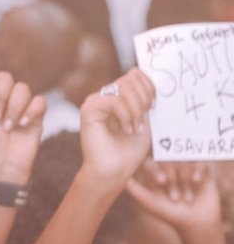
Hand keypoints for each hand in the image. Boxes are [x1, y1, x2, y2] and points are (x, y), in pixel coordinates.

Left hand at [0, 61, 46, 182]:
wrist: (0, 164)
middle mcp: (6, 94)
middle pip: (6, 78)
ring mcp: (22, 102)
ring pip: (23, 89)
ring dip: (13, 108)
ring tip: (6, 128)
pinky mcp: (37, 113)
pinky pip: (39, 101)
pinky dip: (30, 111)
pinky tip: (22, 125)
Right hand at [78, 69, 154, 192]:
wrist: (114, 171)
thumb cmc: (129, 151)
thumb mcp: (144, 119)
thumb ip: (144, 99)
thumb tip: (141, 72)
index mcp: (117, 97)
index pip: (135, 76)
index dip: (150, 86)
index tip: (155, 107)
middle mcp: (104, 96)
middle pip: (130, 78)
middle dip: (145, 97)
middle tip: (145, 119)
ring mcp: (95, 101)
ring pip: (123, 87)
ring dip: (137, 109)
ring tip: (136, 128)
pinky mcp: (88, 109)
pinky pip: (114, 100)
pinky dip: (126, 115)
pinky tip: (127, 129)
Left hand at [127, 161, 220, 232]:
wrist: (196, 222)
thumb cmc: (169, 214)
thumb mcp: (151, 203)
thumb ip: (136, 191)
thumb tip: (123, 180)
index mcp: (154, 172)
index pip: (150, 161)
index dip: (156, 169)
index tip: (162, 181)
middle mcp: (170, 167)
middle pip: (168, 160)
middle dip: (173, 179)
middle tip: (174, 198)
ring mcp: (187, 167)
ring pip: (184, 161)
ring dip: (184, 179)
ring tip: (186, 199)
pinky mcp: (203, 169)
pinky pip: (200, 161)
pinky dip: (197, 169)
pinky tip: (195, 180)